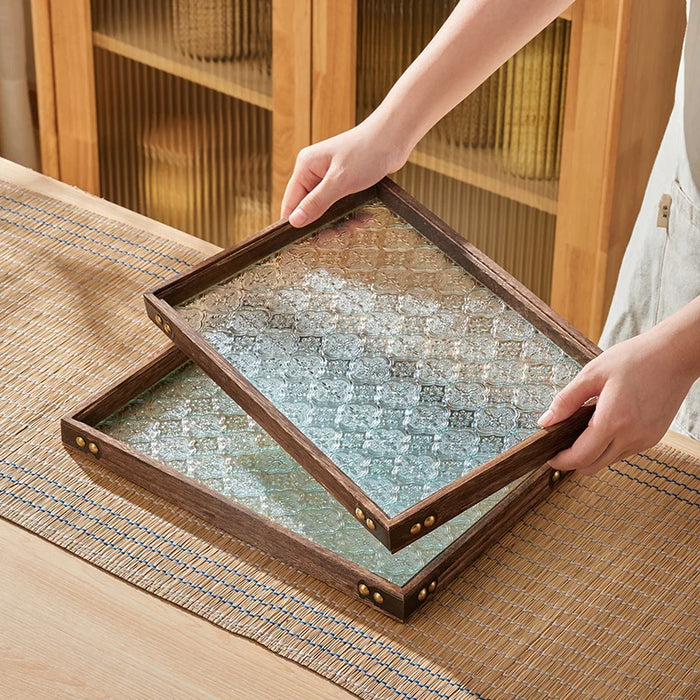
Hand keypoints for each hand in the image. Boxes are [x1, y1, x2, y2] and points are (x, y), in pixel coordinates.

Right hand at [280, 118, 408, 227]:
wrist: (395, 137)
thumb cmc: (367, 152)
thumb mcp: (340, 181)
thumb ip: (316, 202)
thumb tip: (294, 222)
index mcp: (306, 168)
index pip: (290, 203)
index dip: (295, 225)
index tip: (305, 244)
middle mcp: (314, 173)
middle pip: (309, 210)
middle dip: (323, 226)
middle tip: (338, 237)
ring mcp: (329, 178)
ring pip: (327, 211)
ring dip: (341, 222)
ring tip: (357, 226)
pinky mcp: (345, 183)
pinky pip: (342, 207)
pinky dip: (351, 215)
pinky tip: (364, 218)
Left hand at [537, 323, 697, 474]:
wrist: (675, 355)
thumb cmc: (635, 359)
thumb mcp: (592, 374)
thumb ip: (566, 400)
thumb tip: (546, 421)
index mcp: (613, 421)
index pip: (581, 457)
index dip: (561, 460)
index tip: (549, 456)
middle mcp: (631, 436)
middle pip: (593, 466)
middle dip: (573, 461)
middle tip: (560, 446)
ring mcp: (645, 440)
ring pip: (609, 460)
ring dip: (592, 453)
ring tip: (582, 429)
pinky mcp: (653, 438)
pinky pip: (624, 452)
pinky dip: (609, 446)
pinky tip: (604, 425)